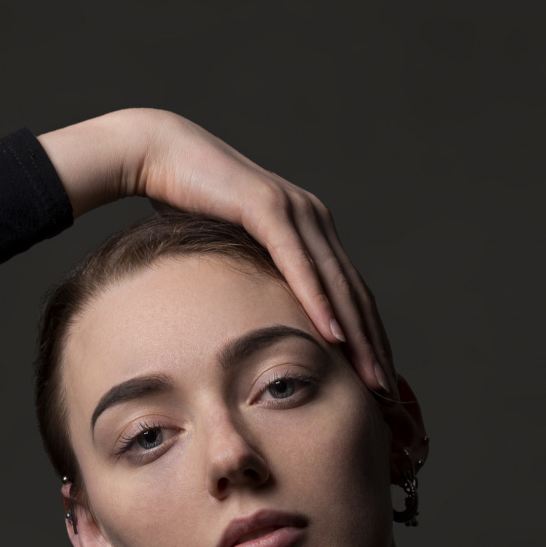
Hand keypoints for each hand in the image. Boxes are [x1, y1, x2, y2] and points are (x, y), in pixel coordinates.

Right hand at [37, 107, 394, 393]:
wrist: (159, 155)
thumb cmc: (189, 205)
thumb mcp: (232, 254)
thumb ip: (255, 278)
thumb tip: (256, 320)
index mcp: (311, 230)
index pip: (349, 293)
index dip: (367, 337)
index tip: (378, 378)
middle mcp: (314, 218)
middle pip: (353, 293)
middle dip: (371, 345)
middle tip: (386, 391)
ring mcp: (295, 210)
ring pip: (335, 283)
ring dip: (355, 333)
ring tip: (370, 374)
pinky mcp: (268, 208)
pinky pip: (299, 265)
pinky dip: (318, 301)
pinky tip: (333, 335)